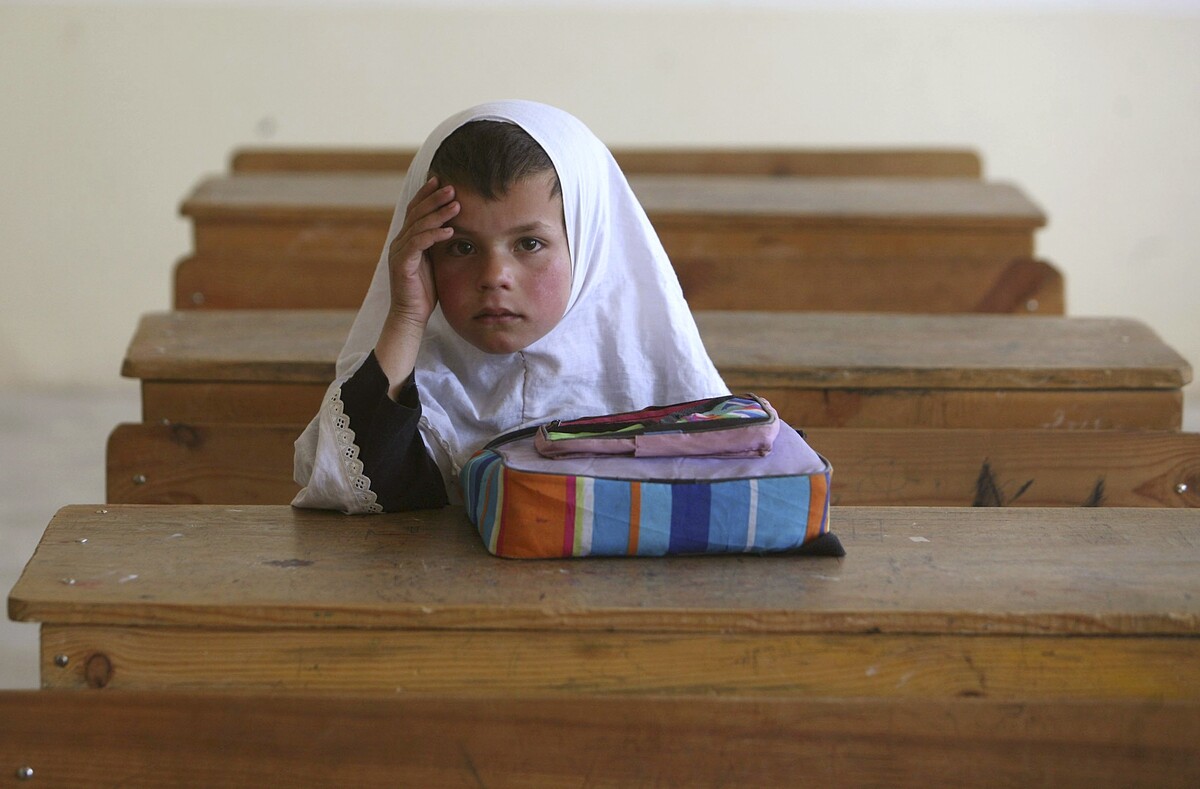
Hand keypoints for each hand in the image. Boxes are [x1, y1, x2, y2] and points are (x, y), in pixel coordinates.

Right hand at [386, 176, 459, 328]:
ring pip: (418, 226)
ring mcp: (399, 252)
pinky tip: (449, 231)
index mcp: (406, 239)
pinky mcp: (402, 264)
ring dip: (438, 214)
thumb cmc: (425, 291)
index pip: (415, 210)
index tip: (440, 181)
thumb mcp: (434, 261)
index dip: (426, 194)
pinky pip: (418, 244)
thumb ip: (437, 244)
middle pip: (416, 213)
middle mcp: (400, 242)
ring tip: (456, 206)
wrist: (410, 315)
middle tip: (451, 187)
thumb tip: (454, 228)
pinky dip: (434, 235)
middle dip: (434, 198)